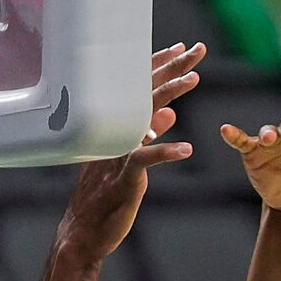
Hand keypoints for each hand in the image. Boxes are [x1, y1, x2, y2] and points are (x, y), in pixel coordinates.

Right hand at [60, 43, 203, 260]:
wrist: (83, 232)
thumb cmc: (104, 195)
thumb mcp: (129, 157)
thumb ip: (149, 133)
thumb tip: (170, 112)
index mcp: (116, 126)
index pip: (139, 88)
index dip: (160, 66)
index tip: (181, 48)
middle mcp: (115, 132)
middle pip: (145, 91)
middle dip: (172, 68)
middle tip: (196, 49)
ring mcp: (117, 152)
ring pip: (144, 116)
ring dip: (169, 95)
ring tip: (194, 79)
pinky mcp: (124, 178)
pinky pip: (145, 160)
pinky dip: (165, 152)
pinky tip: (187, 150)